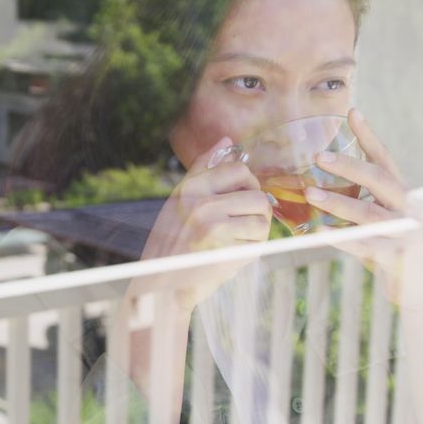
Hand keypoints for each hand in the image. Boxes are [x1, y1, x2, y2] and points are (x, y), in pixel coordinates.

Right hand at [139, 136, 272, 310]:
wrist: (160, 284)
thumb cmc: (171, 242)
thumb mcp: (179, 200)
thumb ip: (203, 169)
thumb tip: (227, 140)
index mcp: (190, 187)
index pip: (238, 170)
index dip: (249, 185)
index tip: (243, 199)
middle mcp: (201, 202)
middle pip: (257, 196)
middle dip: (257, 213)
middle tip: (243, 226)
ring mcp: (213, 225)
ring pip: (262, 220)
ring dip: (256, 234)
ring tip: (237, 242)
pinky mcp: (224, 248)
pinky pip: (258, 243)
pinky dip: (252, 251)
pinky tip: (232, 256)